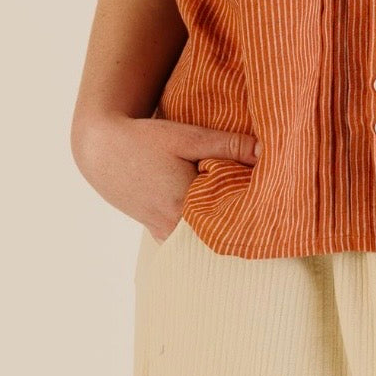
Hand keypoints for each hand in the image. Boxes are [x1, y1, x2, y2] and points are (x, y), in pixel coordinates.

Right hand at [74, 113, 260, 241]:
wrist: (101, 149)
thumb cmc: (144, 140)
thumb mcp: (188, 137)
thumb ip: (229, 145)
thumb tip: (268, 151)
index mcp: (186, 206)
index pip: (233, 219)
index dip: (255, 210)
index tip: (273, 200)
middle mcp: (174, 228)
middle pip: (219, 233)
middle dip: (241, 221)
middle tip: (265, 208)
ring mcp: (163, 233)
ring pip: (203, 239)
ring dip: (220, 227)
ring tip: (243, 210)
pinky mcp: (156, 231)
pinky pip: (187, 239)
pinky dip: (201, 230)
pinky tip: (213, 215)